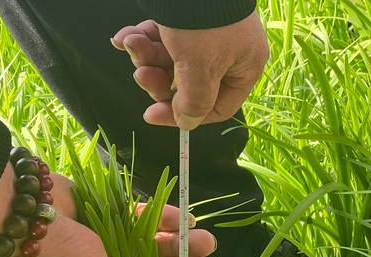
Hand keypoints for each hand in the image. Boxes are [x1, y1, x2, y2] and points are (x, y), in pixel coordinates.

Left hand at [111, 11, 269, 129]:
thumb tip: (187, 124)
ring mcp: (209, 34)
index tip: (151, 113)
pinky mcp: (189, 18)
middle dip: (158, 78)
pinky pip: (165, 37)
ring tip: (131, 43)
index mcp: (244, 67)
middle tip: (140, 73)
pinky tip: (126, 36)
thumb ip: (194, 102)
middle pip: (188, 84)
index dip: (182, 115)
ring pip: (172, 60)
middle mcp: (229, 53)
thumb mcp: (199, 68)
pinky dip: (144, 38)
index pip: (216, 107)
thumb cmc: (203, 20)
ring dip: (146, 56)